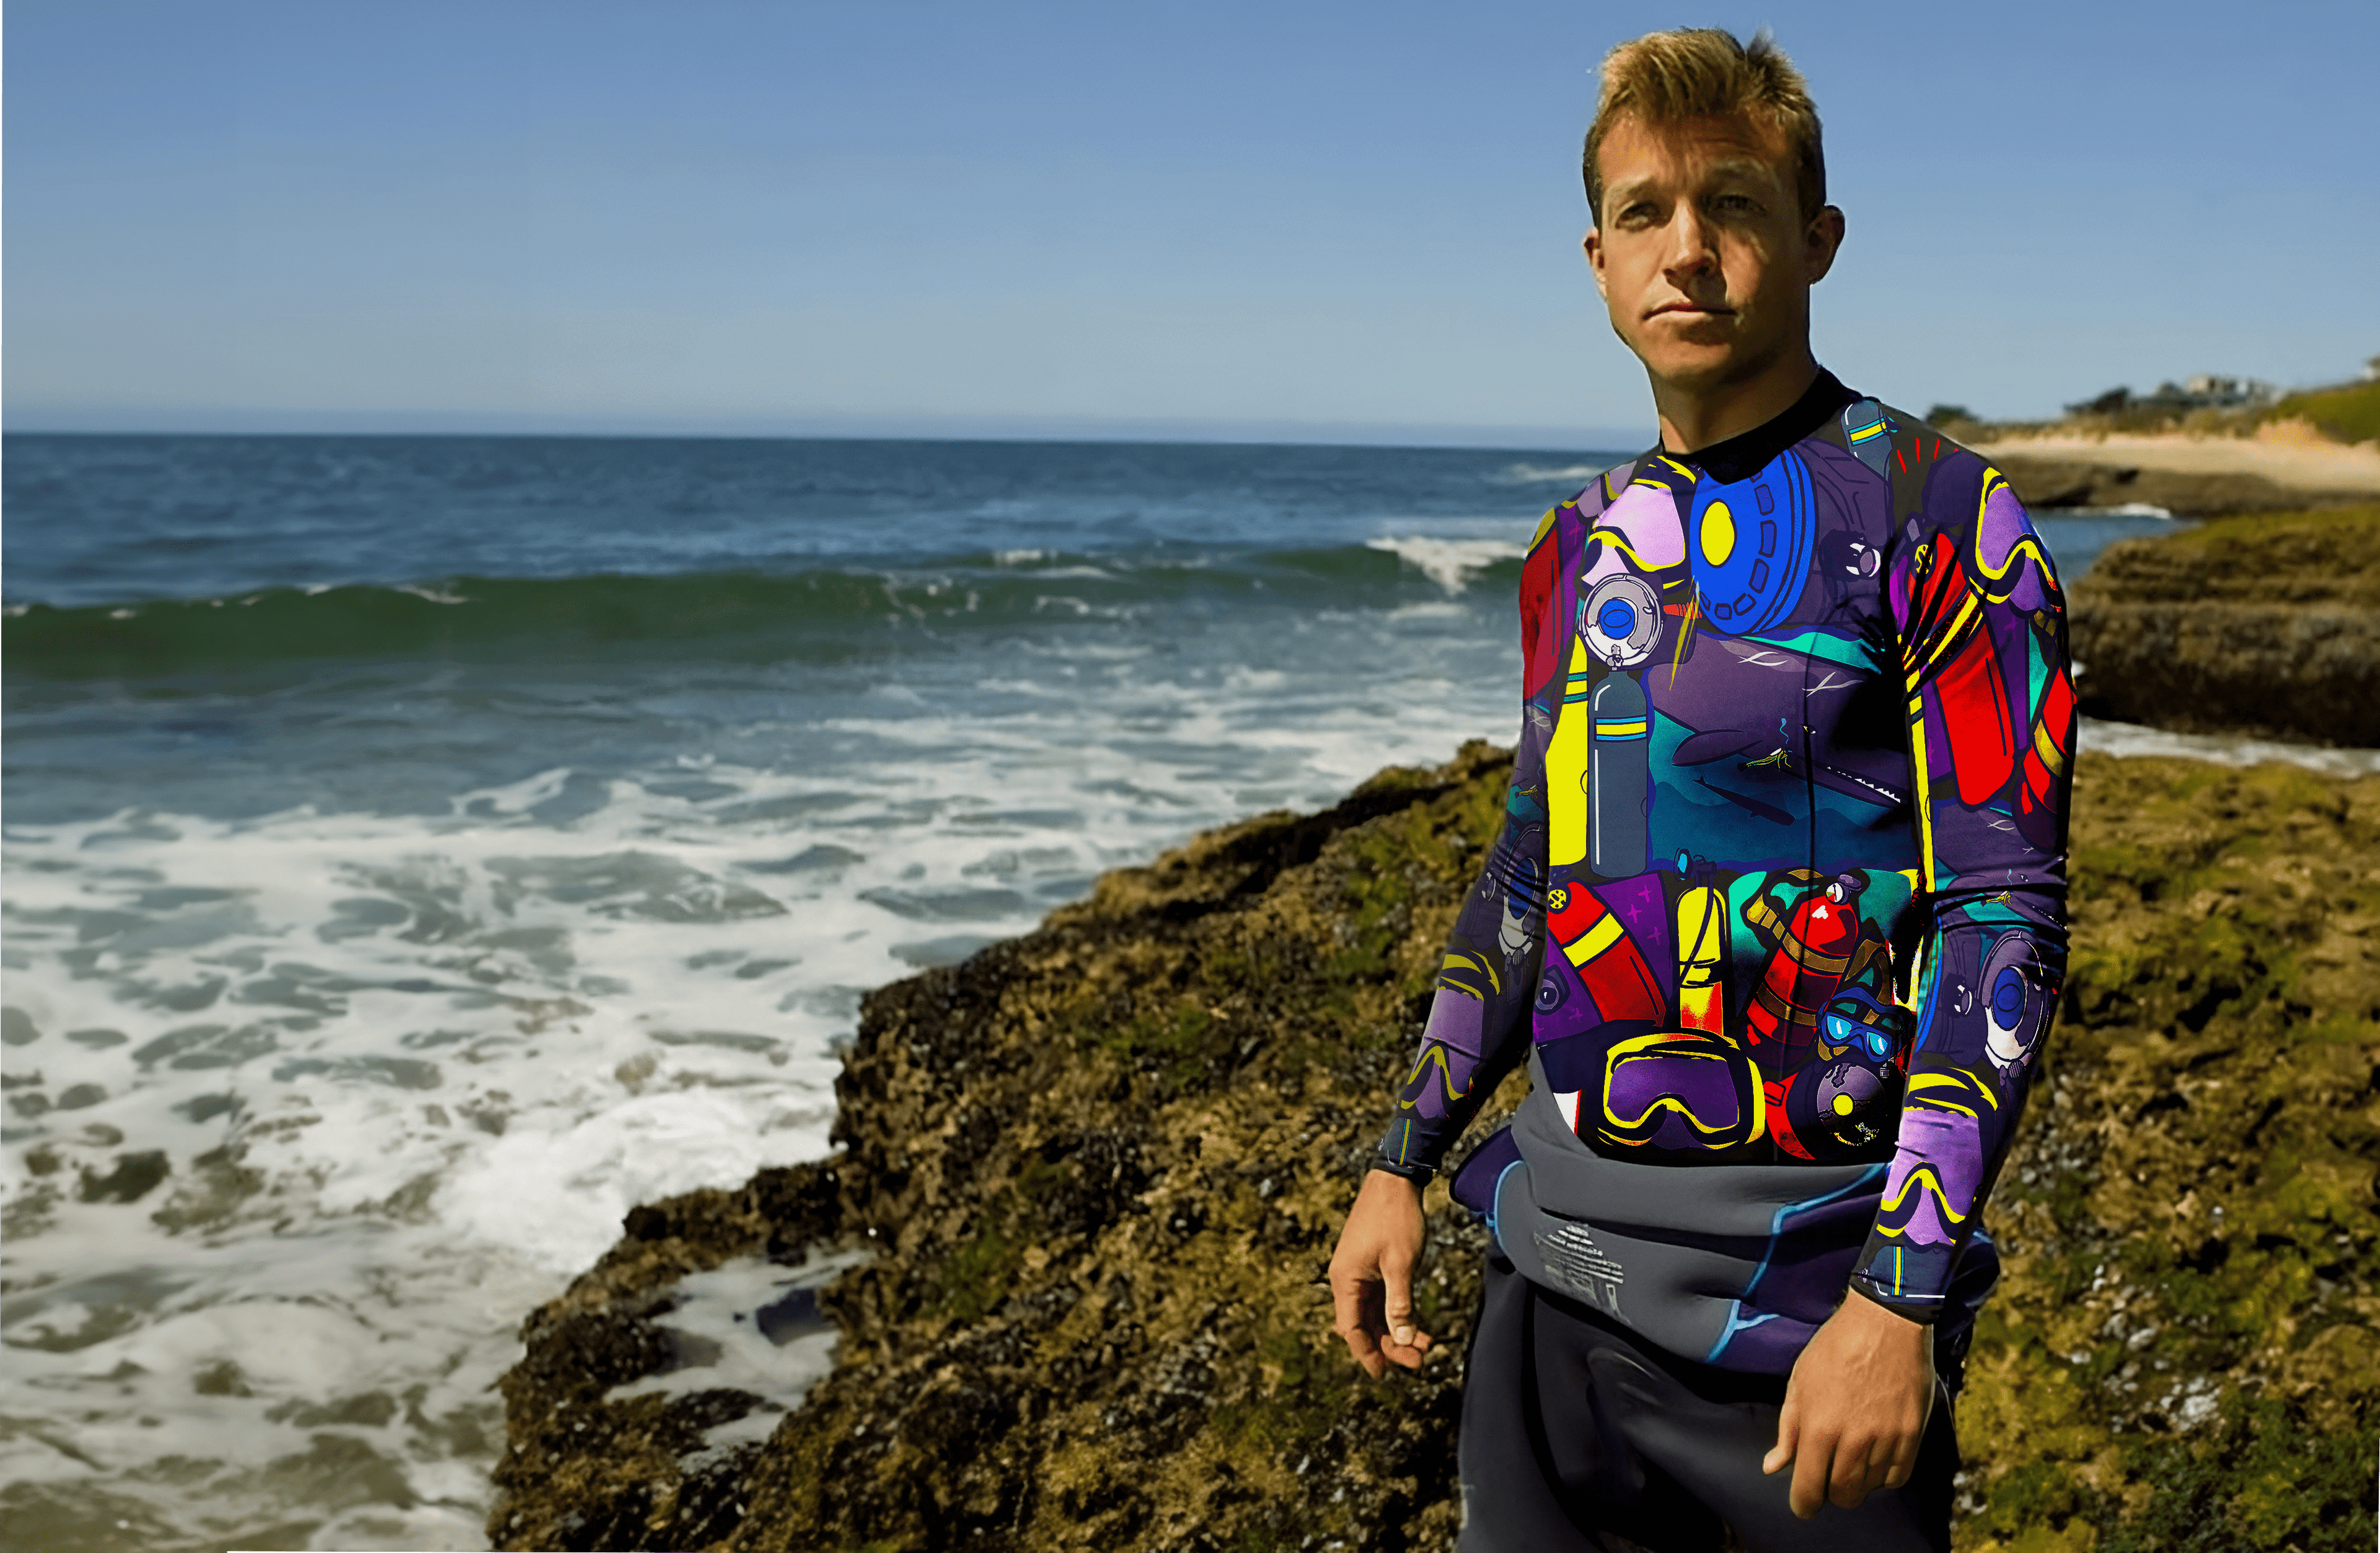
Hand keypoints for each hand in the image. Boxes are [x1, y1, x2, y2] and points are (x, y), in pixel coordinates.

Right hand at [1327, 1168, 1432, 1377]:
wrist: (1395, 1180)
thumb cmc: (1395, 1218)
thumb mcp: (1401, 1265)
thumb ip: (1400, 1304)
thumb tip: (1402, 1339)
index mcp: (1346, 1280)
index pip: (1351, 1329)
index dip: (1367, 1354)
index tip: (1384, 1375)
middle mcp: (1347, 1279)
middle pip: (1364, 1325)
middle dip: (1389, 1346)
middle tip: (1418, 1361)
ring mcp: (1359, 1273)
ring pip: (1375, 1314)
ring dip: (1397, 1331)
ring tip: (1425, 1346)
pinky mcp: (1371, 1266)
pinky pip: (1381, 1299)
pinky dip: (1398, 1313)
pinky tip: (1419, 1326)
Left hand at [1761, 1291, 1934, 1517]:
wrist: (1885, 1323)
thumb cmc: (1836, 1348)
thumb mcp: (1800, 1383)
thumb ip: (1788, 1430)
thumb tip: (1774, 1467)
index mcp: (1819, 1428)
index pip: (1809, 1488)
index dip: (1804, 1504)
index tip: (1804, 1505)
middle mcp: (1853, 1440)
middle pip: (1843, 1494)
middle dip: (1831, 1493)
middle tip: (1828, 1476)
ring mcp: (1886, 1439)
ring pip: (1870, 1487)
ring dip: (1858, 1482)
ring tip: (1851, 1457)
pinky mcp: (1912, 1434)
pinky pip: (1898, 1476)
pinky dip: (1884, 1476)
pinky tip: (1875, 1458)